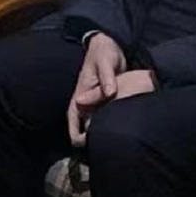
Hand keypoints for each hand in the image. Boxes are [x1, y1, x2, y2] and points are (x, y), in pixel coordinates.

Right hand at [67, 31, 124, 146]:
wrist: (110, 44)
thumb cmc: (104, 52)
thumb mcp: (105, 63)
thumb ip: (107, 78)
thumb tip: (110, 93)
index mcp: (80, 94)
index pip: (73, 120)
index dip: (77, 136)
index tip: (85, 145)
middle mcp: (86, 101)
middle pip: (84, 127)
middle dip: (91, 140)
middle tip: (104, 152)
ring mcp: (96, 102)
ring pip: (96, 124)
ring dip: (101, 134)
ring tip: (113, 146)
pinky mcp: (107, 100)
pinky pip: (106, 117)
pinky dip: (110, 124)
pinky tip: (122, 131)